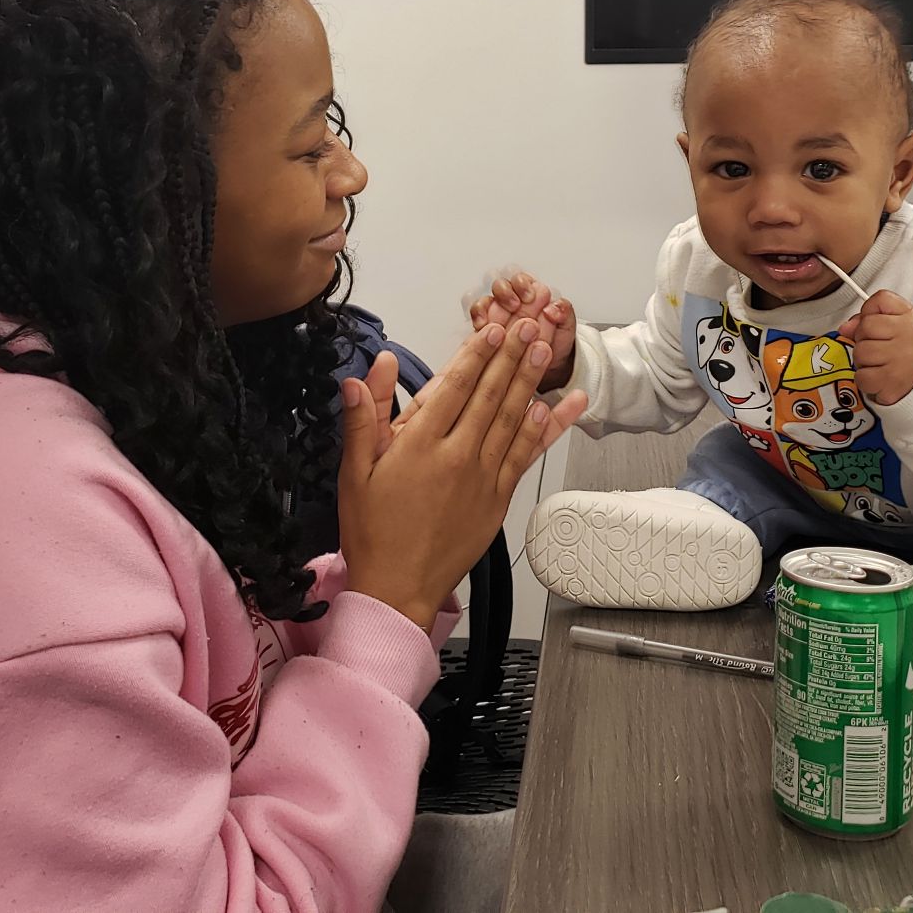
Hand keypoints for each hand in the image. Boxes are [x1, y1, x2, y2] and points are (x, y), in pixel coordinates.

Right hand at [339, 321, 588, 629]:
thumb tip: (370, 372)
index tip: (492, 329)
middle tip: (528, 325)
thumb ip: (365, 418)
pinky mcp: (498, 499)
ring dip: (530, 380)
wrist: (398, 588)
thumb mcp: (354, 472)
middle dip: (510, 356)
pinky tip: (557, 408)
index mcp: (419, 446)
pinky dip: (544, 430)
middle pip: (489, 395)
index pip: (454, 387)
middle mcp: (457, 456)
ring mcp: (482, 478)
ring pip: (511, 418)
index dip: (476, 354)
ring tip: (545, 349)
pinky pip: (526, 455)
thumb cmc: (373, 532)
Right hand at [467, 271, 577, 392]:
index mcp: (529, 291)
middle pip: (498, 283)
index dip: (523, 284)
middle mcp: (510, 298)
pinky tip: (483, 328)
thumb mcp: (566, 326)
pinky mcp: (484, 328)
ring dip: (487, 306)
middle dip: (505, 292)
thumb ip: (563, 312)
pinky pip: (475, 316)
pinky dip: (478, 319)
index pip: (520, 278)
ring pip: (483, 298)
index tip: (529, 296)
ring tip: (497, 322)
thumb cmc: (556, 340)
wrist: (547, 364)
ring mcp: (495, 313)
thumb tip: (553, 308)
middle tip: (514, 306)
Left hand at [836, 291, 912, 405]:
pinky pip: (861, 377)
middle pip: (865, 327)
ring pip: (860, 352)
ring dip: (863, 361)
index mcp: (910, 318)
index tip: (880, 324)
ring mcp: (900, 360)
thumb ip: (870, 318)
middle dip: (864, 338)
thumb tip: (845, 328)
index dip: (871, 312)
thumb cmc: (910, 348)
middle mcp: (908, 336)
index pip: (880, 299)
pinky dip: (865, 380)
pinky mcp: (892, 382)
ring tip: (880, 363)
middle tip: (880, 348)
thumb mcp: (899, 324)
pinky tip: (879, 378)